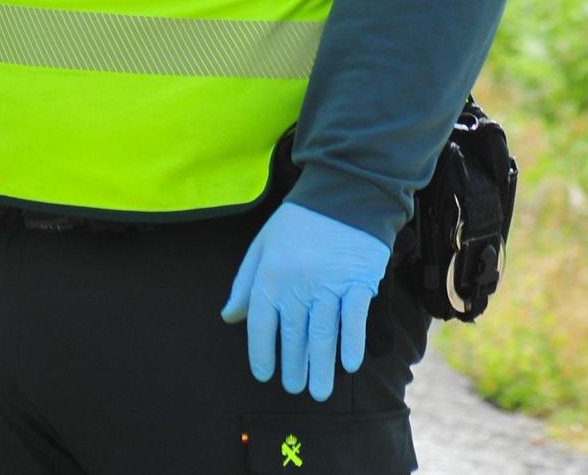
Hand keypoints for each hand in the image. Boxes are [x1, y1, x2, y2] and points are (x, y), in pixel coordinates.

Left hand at [221, 201, 390, 400]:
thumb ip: (244, 284)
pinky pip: (353, 319)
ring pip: (322, 334)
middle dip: (293, 366)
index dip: (261, 352)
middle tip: (295, 389)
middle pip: (293, 335)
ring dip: (320, 366)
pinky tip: (348, 364)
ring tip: (319, 391)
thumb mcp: (261, 246)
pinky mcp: (358, 283)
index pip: (261, 324)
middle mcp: (297, 284)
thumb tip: (229, 317)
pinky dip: (351, 344)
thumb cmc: (297, 222)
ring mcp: (328, 284)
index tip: (264, 374)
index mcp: (269, 275)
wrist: (341, 195)